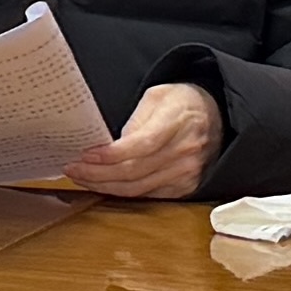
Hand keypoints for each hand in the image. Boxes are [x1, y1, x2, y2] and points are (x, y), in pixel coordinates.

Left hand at [57, 81, 225, 198]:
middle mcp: (184, 152)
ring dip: (104, 186)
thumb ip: (137, 118)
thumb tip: (112, 145)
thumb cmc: (183, 103)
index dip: (112, 154)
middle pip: (134, 171)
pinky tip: (104, 185)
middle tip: (72, 168)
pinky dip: (122, 193)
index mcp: (177, 122)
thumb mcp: (158, 95)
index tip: (87, 154)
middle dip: (98, 173)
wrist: (218, 118)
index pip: (142, 144)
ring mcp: (186, 173)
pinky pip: (148, 195)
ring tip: (81, 177)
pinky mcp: (185, 188)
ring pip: (137, 188)